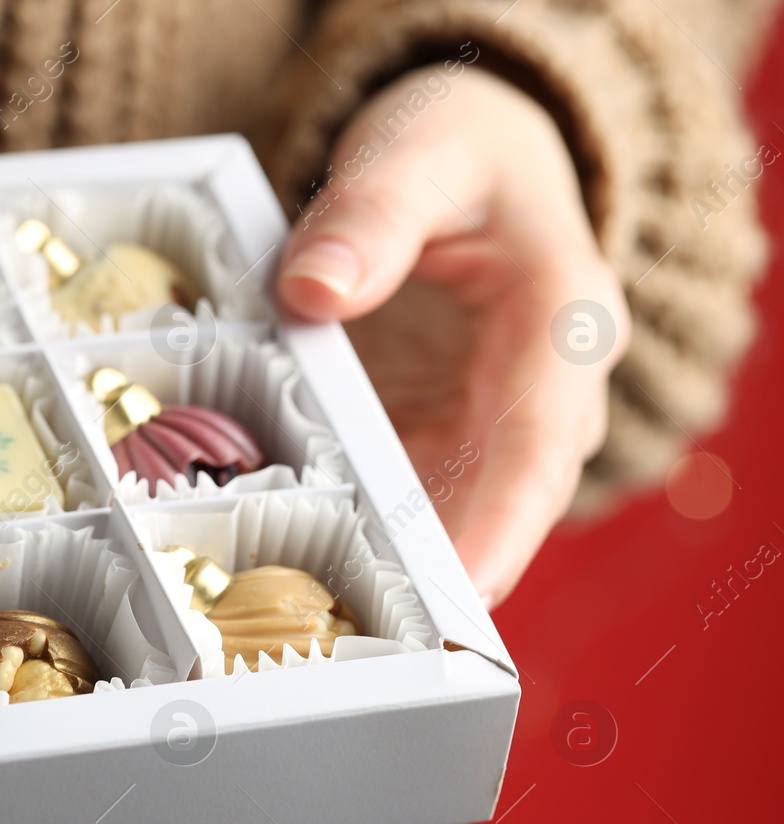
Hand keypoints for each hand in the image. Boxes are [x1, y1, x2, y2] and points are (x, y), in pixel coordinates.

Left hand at [278, 66, 628, 605]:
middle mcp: (536, 395)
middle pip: (493, 507)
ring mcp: (484, 427)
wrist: (466, 156)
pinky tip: (288, 571)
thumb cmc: (459, 150)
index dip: (503, 526)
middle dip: (434, 582)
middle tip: (362, 648)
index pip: (542, 443)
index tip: (460, 595)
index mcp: (560, 324)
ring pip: (443, 519)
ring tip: (313, 631)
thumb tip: (312, 290)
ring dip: (387, 574)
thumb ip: (374, 211)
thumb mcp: (423, 149)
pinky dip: (350, 533)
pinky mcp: (433, 439)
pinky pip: (397, 499)